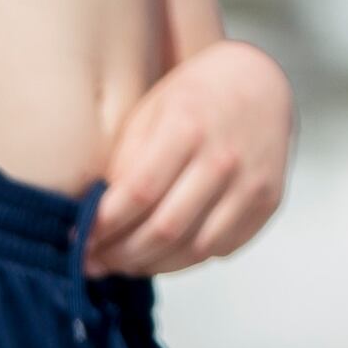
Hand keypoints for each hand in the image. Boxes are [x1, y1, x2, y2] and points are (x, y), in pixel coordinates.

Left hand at [86, 40, 292, 276]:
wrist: (259, 82)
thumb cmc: (195, 97)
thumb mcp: (151, 111)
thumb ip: (127, 162)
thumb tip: (96, 218)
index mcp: (188, 125)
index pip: (139, 193)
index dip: (104, 225)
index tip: (78, 241)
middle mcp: (225, 156)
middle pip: (165, 228)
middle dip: (121, 254)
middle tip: (94, 262)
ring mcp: (252, 182)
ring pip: (194, 248)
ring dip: (151, 265)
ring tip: (124, 264)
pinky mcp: (269, 201)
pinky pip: (221, 248)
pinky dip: (186, 260)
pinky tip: (163, 255)